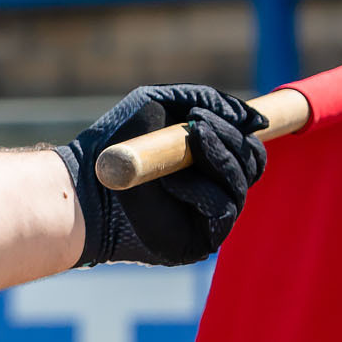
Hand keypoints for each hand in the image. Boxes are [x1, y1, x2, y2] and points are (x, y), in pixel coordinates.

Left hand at [54, 84, 267, 267]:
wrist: (83, 184)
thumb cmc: (115, 141)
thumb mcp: (159, 104)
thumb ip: (208, 100)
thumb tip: (258, 119)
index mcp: (208, 161)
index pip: (247, 147)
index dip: (237, 130)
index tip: (204, 116)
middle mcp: (214, 188)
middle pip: (252, 164)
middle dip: (228, 141)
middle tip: (196, 127)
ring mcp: (209, 217)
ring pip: (240, 185)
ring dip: (213, 161)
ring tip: (178, 151)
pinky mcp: (200, 241)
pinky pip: (221, 210)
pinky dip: (199, 191)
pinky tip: (171, 183)